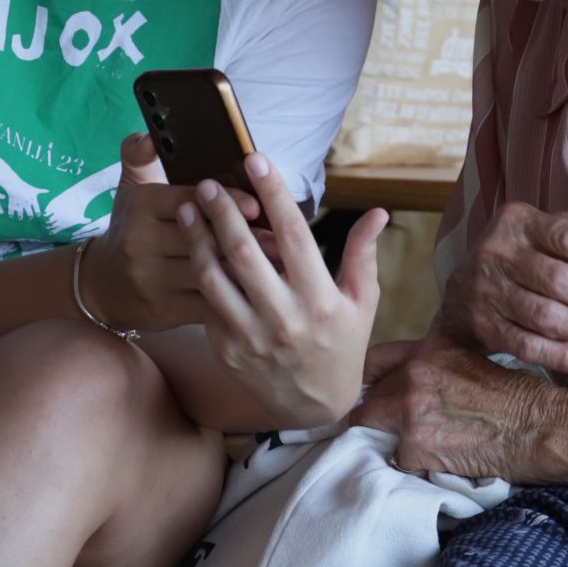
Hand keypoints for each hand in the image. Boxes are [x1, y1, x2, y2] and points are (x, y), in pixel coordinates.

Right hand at [81, 133, 261, 331]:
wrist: (100, 286)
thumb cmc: (131, 230)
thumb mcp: (130, 190)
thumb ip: (141, 156)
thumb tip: (151, 135)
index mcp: (140, 206)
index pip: (189, 199)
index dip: (226, 202)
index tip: (258, 206)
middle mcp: (140, 242)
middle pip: (201, 237)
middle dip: (243, 238)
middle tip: (279, 240)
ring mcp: (150, 279)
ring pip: (207, 271)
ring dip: (244, 270)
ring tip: (278, 266)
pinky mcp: (162, 309)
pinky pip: (206, 303)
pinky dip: (234, 297)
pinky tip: (257, 292)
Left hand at [182, 153, 387, 427]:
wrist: (313, 406)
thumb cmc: (341, 346)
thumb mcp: (363, 304)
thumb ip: (363, 256)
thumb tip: (378, 212)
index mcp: (321, 301)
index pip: (294, 236)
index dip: (273, 194)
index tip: (256, 160)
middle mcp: (284, 319)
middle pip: (244, 252)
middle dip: (222, 210)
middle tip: (207, 182)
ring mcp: (251, 337)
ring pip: (214, 277)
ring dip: (198, 238)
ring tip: (189, 209)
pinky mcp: (227, 350)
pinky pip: (207, 304)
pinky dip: (200, 273)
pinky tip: (193, 249)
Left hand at [351, 333, 554, 478]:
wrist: (540, 427)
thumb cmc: (517, 397)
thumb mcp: (472, 361)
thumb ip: (434, 366)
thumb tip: (407, 382)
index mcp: (428, 349)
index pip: (372, 360)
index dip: (365, 380)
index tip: (365, 393)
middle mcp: (413, 374)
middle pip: (368, 398)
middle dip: (376, 415)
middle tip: (393, 428)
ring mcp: (410, 410)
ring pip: (373, 428)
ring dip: (390, 439)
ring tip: (418, 445)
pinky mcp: (415, 445)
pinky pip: (396, 459)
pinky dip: (411, 464)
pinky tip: (437, 461)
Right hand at [439, 200, 567, 374]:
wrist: (461, 294)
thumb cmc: (521, 259)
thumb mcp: (550, 238)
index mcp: (519, 221)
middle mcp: (498, 251)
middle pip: (557, 279)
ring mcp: (486, 290)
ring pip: (543, 315)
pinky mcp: (482, 325)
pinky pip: (524, 345)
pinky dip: (557, 355)